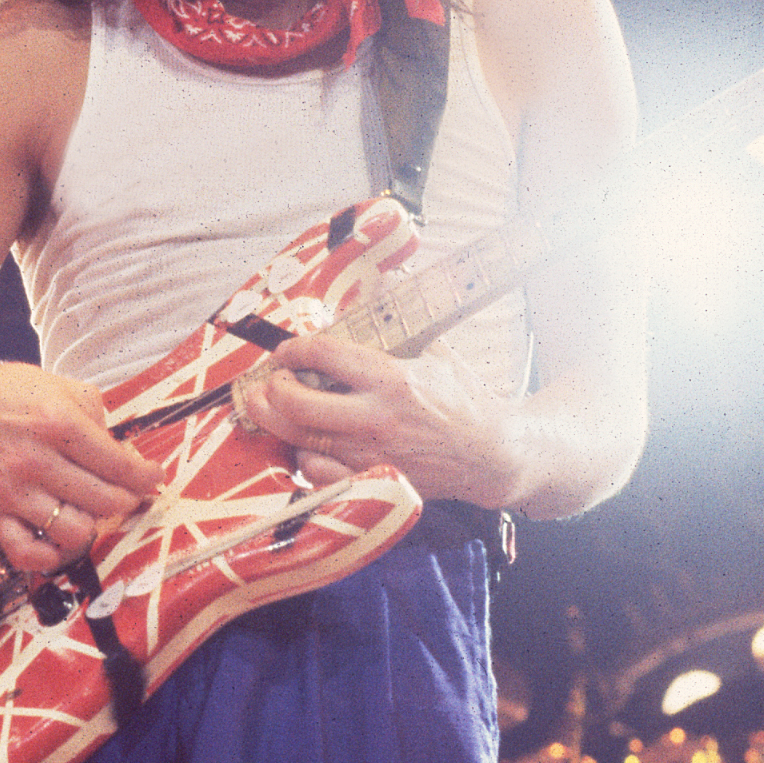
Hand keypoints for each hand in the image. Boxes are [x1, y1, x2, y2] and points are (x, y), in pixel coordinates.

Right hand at [0, 361, 164, 576]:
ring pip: (73, 532)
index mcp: (57, 423)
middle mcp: (36, 460)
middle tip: (123, 493)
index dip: (145, 477)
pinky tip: (57, 541)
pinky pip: (26, 553)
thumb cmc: (11, 395)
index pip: (119, 465)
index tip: (152, 478)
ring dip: (90, 525)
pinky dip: (49, 557)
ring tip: (86, 510)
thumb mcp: (60, 387)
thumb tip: (124, 454)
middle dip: (125, 500)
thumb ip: (97, 417)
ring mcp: (13, 491)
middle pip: (104, 502)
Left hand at [238, 328, 522, 508]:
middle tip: (273, 381)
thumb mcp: (437, 352)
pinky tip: (302, 442)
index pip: (324, 354)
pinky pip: (318, 474)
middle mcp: (377, 418)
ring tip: (270, 407)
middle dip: (274, 388)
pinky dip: (302, 458)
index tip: (287, 351)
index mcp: (392, 379)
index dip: (294, 349)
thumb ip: (402, 322)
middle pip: (298, 403)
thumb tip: (381, 281)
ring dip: (276, 422)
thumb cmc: (464, 401)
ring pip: (300, 440)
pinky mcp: (372, 482)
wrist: (493, 454)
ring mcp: (372, 454)